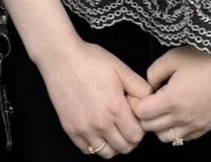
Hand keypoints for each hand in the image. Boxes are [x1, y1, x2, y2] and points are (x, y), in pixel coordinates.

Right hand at [34, 38, 148, 156]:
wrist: (60, 57)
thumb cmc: (90, 60)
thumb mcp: (121, 68)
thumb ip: (140, 88)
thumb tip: (150, 102)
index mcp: (116, 109)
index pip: (136, 136)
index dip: (139, 129)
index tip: (134, 118)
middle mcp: (100, 123)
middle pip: (124, 148)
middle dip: (129, 138)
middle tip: (125, 124)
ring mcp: (84, 128)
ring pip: (106, 153)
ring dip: (113, 145)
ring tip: (111, 130)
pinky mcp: (70, 128)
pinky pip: (87, 149)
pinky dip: (95, 144)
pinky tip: (96, 131)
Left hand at [132, 44, 210, 144]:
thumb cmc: (204, 58)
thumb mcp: (172, 57)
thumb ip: (153, 73)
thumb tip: (149, 86)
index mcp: (172, 100)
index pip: (141, 114)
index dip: (135, 103)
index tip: (137, 93)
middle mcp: (183, 118)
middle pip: (151, 128)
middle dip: (143, 115)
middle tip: (147, 100)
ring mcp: (196, 125)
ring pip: (166, 137)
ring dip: (159, 125)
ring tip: (161, 109)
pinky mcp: (207, 127)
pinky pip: (184, 138)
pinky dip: (176, 130)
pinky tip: (177, 114)